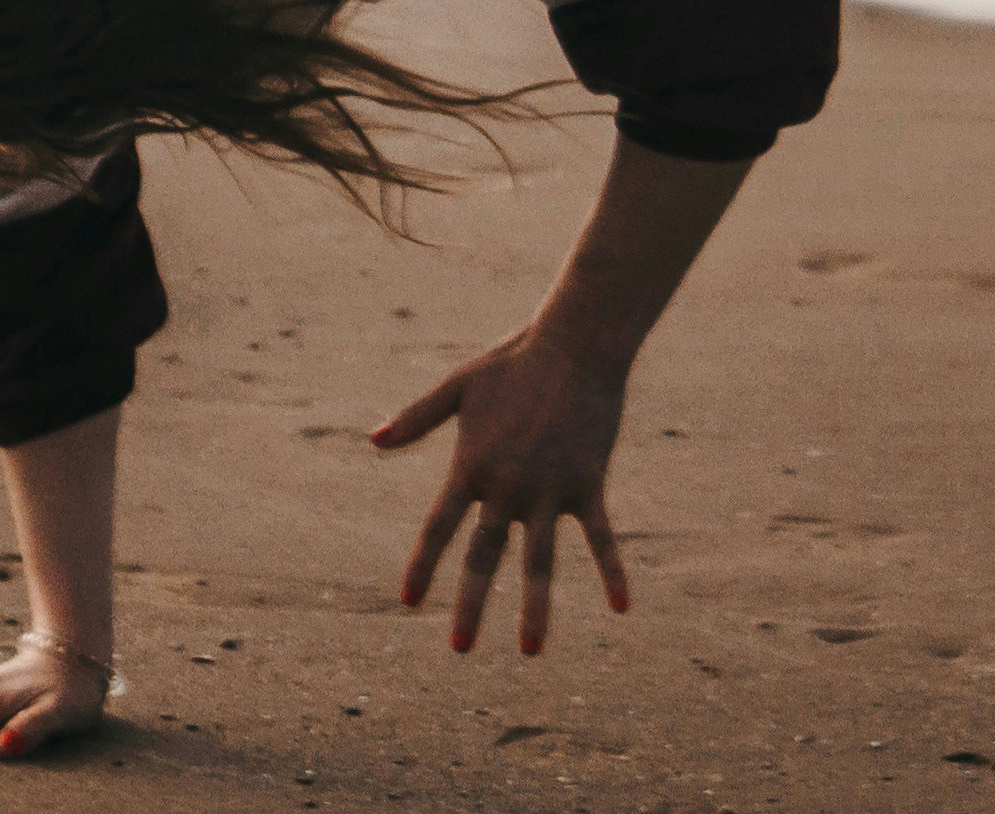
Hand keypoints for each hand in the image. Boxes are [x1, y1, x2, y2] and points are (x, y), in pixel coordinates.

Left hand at [372, 318, 635, 653]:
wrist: (575, 343)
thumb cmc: (513, 362)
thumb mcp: (458, 388)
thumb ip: (417, 418)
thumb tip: (373, 440)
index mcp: (471, 466)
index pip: (439, 527)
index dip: (423, 565)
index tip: (409, 602)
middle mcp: (507, 486)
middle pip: (485, 556)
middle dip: (472, 605)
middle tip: (460, 648)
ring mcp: (549, 488)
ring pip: (540, 561)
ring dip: (536, 608)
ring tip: (532, 652)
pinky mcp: (587, 483)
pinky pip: (601, 537)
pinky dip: (611, 571)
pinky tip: (621, 607)